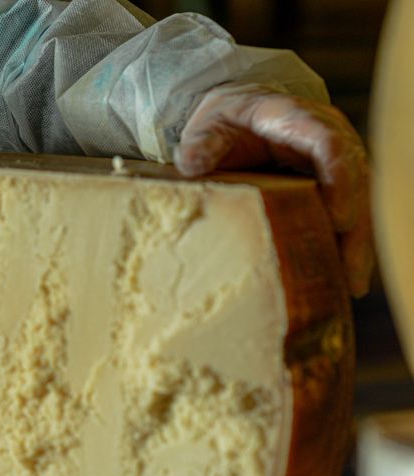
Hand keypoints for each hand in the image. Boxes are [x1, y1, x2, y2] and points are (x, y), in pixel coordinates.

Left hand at [174, 83, 373, 297]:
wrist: (235, 116)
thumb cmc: (223, 122)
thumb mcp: (207, 127)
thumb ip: (200, 143)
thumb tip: (191, 164)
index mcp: (295, 119)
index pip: (328, 144)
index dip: (339, 180)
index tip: (340, 219)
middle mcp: (327, 136)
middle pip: (354, 180)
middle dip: (355, 226)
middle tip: (350, 269)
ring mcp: (335, 160)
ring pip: (357, 202)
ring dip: (356, 244)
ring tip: (350, 286)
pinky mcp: (333, 184)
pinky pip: (348, 214)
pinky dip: (346, 246)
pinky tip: (344, 281)